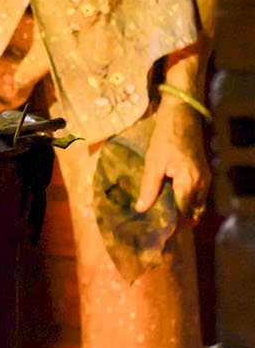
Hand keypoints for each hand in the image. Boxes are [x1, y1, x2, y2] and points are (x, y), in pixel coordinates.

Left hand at [135, 101, 210, 224]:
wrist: (182, 116)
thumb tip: (141, 209)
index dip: (170, 224)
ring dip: (181, 212)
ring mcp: (205, 179)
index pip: (182, 212)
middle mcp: (201, 183)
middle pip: (190, 212)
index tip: (155, 231)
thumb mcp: (153, 162)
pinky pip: (196, 196)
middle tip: (156, 226)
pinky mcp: (203, 174)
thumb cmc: (165, 137)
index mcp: (189, 181)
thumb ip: (148, 187)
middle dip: (176, 221)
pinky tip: (170, 203)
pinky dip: (185, 202)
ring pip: (195, 205)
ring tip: (161, 217)